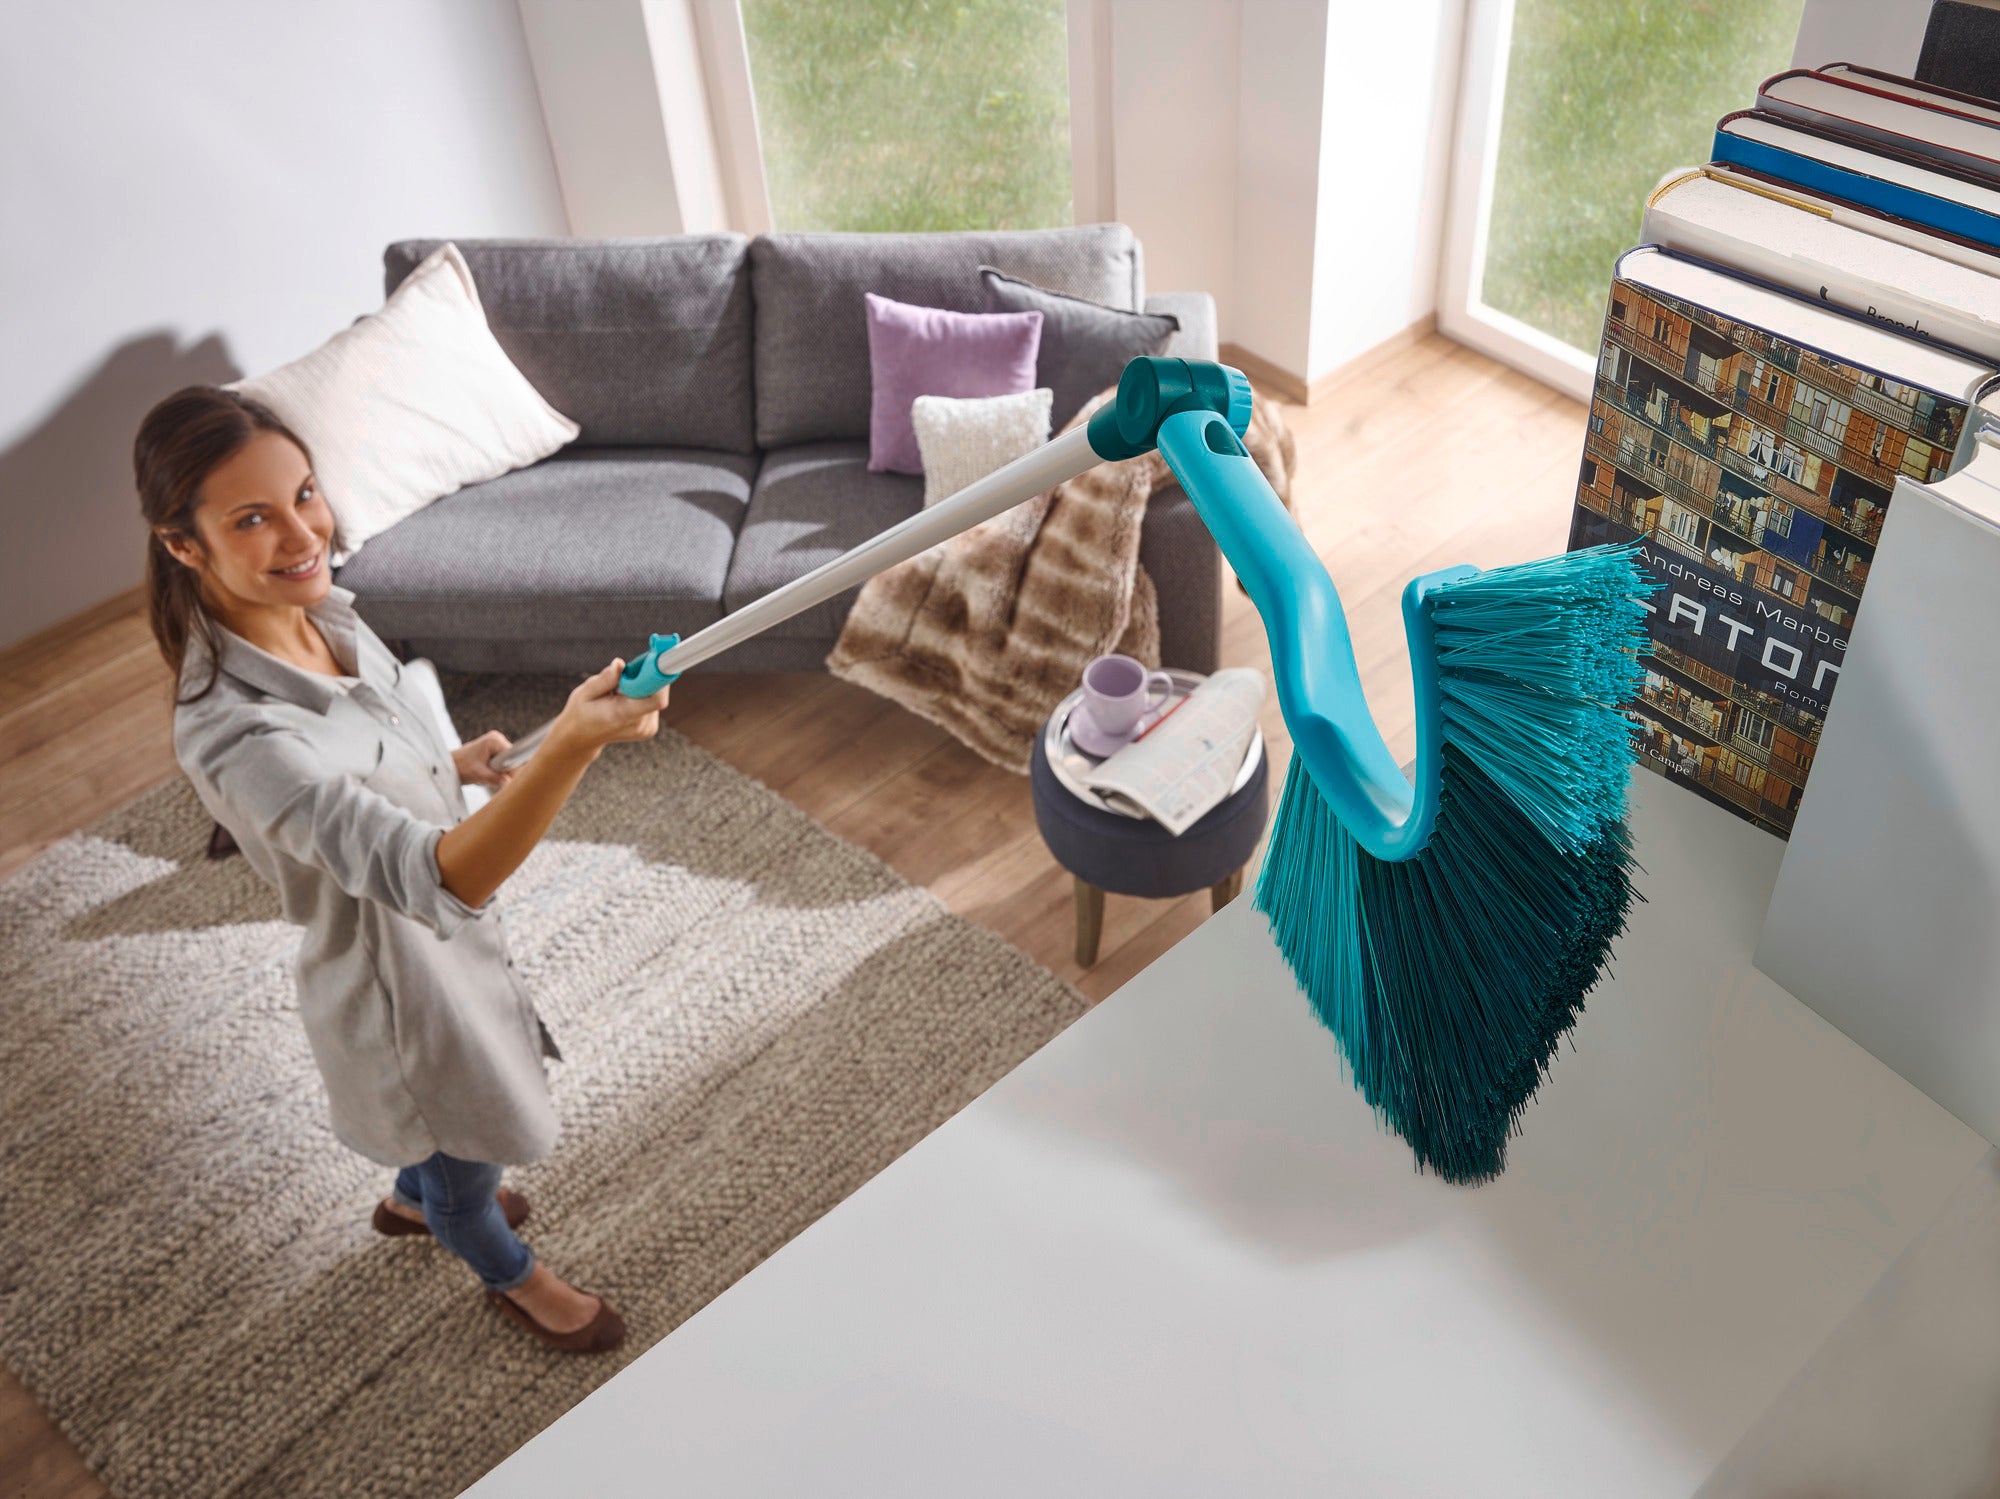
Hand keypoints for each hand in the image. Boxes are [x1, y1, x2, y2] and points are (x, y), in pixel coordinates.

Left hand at [451, 731, 516, 788]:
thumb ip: (494, 778)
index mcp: (494, 740)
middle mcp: (497, 739)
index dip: (512, 769)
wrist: (449, 765)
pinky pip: (503, 763)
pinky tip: (487, 773)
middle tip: (493, 778)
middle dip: (505, 771)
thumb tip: (509, 782)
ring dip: (501, 772)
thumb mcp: (478, 774)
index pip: (512, 755)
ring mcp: (496, 744)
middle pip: (512, 759)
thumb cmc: (460, 766)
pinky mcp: (494, 750)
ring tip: (486, 775)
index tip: (509, 779)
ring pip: (508, 762)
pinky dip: (497, 771)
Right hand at [548, 659, 671, 758]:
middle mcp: (639, 724)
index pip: (656, 699)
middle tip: (624, 676)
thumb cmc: (582, 712)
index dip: (658, 679)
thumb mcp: (584, 693)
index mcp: (623, 715)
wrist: (582, 737)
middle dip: (645, 678)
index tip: (651, 662)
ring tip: (619, 693)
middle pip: (657, 694)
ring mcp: (647, 728)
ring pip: (655, 696)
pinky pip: (653, 703)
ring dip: (642, 688)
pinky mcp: (650, 728)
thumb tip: (621, 664)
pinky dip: (642, 696)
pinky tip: (624, 701)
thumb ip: (604, 679)